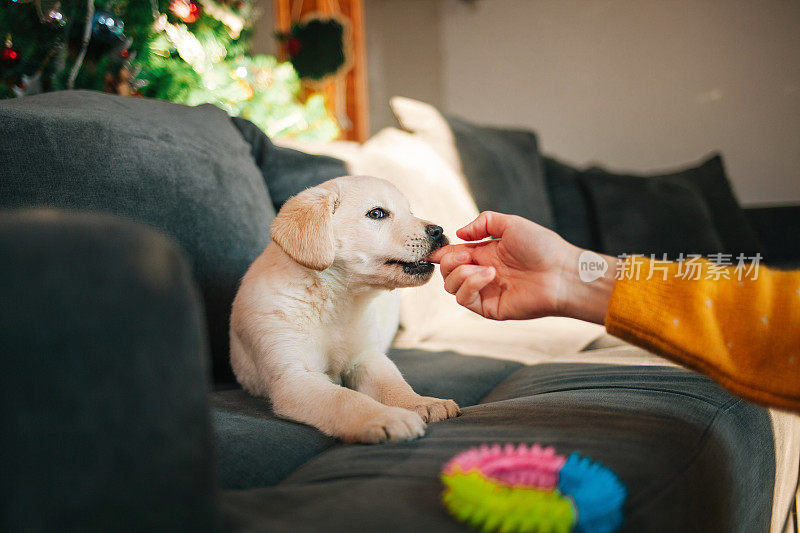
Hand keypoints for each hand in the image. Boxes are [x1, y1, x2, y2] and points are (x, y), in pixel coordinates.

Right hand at [426, 212, 616, 322]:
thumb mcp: (511, 224)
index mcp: (486, 254)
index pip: (454, 255)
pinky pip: (464, 299)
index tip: (434, 251)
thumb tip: (459, 234)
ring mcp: (485, 292)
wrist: (562, 272)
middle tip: (466, 255)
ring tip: (486, 269)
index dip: (442, 253)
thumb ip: (483, 223)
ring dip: (461, 274)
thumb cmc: (543, 247)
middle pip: (448, 272)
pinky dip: (470, 285)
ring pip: (451, 287)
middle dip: (450, 261)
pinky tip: (488, 276)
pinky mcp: (489, 308)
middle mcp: (483, 273)